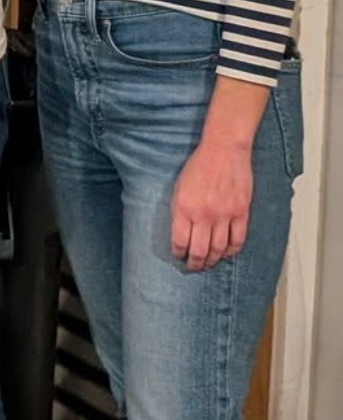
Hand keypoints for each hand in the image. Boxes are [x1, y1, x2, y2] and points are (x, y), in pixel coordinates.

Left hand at [171, 138, 252, 271]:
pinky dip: (231, 251)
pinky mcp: (241, 212)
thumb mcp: (179, 188)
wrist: (223, 151)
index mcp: (183, 208)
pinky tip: (226, 253)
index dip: (179, 253)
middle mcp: (203, 215)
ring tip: (208, 264)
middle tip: (193, 267)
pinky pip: (237, 240)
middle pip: (199, 251)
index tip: (179, 256)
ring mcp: (224, 215)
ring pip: (218, 249)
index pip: (179, 241)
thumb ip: (180, 212)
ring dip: (212, 260)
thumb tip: (182, 233)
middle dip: (195, 263)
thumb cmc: (199, 166)